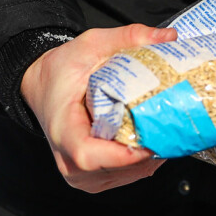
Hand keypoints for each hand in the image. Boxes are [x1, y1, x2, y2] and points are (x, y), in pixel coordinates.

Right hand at [21, 24, 176, 192]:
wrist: (42, 86)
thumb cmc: (61, 69)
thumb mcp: (91, 44)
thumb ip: (128, 37)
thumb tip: (169, 36)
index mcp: (63, 132)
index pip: (90, 156)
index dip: (126, 154)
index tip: (154, 139)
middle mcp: (69, 162)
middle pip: (119, 168)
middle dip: (151, 147)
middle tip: (173, 122)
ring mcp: (81, 176)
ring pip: (129, 175)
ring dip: (151, 155)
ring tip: (164, 127)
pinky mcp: (93, 179)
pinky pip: (127, 176)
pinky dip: (144, 160)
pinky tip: (151, 137)